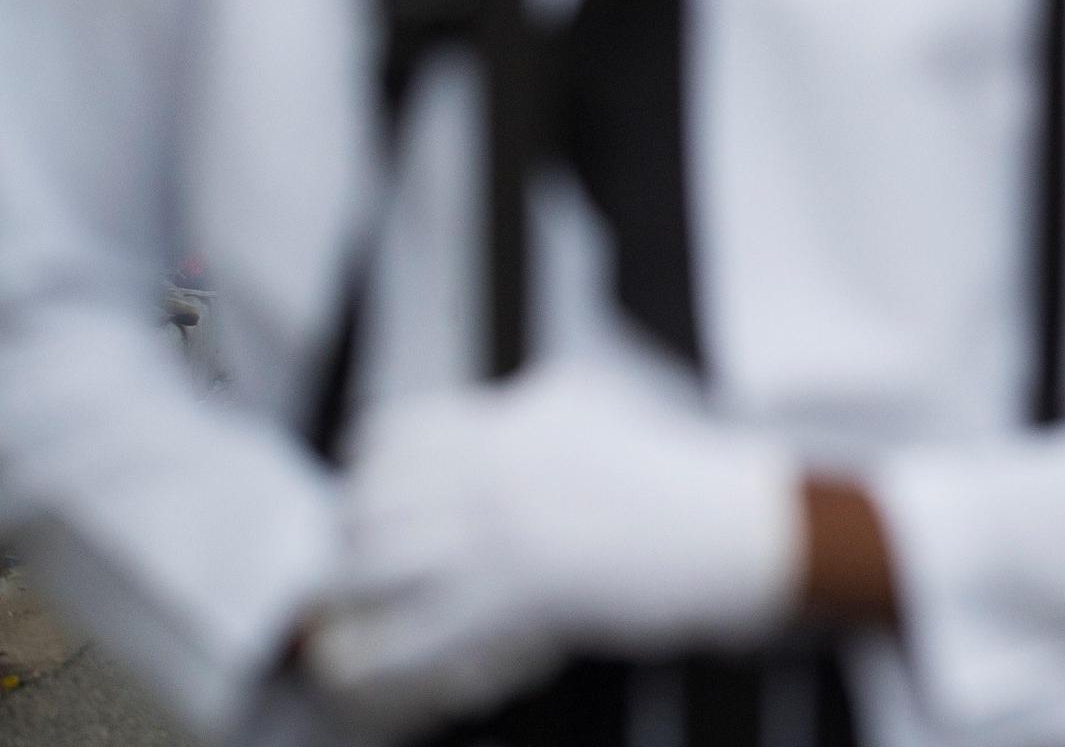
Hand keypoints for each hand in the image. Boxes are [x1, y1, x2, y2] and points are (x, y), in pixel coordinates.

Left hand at [310, 363, 803, 728]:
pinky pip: (410, 638)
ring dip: (349, 593)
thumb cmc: (671, 470)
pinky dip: (374, 658)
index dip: (366, 463)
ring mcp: (493, 540)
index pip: (393, 433)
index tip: (362, 483)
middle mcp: (486, 475)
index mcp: (506, 421)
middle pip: (371, 500)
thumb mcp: (596, 403)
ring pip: (373, 567)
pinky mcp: (506, 604)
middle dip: (351, 534)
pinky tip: (361, 666)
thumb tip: (494, 415)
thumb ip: (531, 405)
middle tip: (353, 557)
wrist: (717, 529)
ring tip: (341, 613)